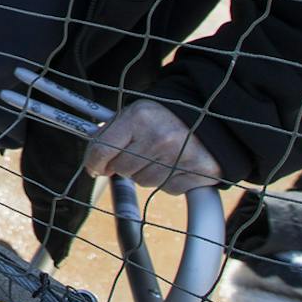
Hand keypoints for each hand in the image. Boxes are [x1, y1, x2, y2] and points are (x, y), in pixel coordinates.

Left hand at [82, 100, 224, 194]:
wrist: (209, 118)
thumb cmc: (166, 117)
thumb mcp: (137, 113)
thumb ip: (113, 131)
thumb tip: (93, 155)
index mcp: (139, 117)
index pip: (103, 149)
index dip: (94, 163)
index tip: (94, 167)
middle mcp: (158, 137)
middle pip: (121, 169)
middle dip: (123, 165)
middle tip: (136, 154)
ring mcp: (178, 156)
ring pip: (143, 181)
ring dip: (146, 173)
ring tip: (159, 156)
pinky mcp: (197, 172)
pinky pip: (167, 189)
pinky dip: (168, 181)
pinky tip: (175, 164)